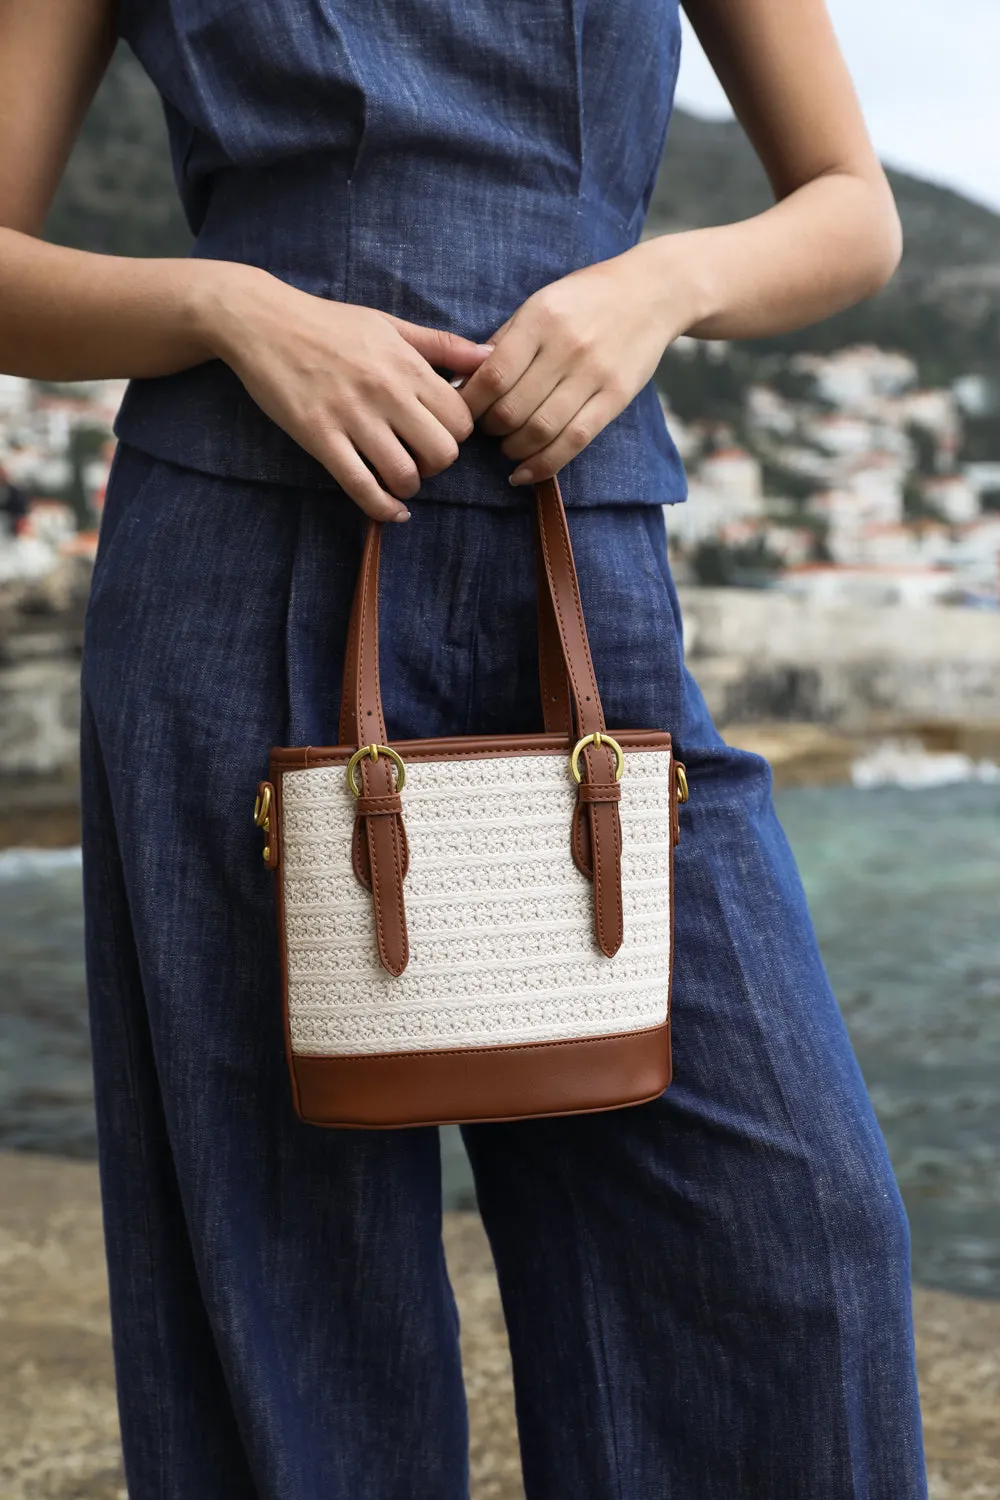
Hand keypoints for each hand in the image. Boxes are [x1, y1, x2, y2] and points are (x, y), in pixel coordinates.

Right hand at [203, 264, 494, 519]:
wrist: (262, 322)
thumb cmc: (330, 323)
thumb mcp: (390, 324)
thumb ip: (441, 345)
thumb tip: (489, 356)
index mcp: (407, 364)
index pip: (461, 420)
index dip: (457, 435)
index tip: (438, 432)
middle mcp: (385, 392)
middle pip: (442, 453)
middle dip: (436, 465)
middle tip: (419, 456)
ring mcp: (352, 417)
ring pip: (404, 475)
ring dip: (407, 486)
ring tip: (399, 476)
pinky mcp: (320, 438)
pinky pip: (361, 487)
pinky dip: (382, 508)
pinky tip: (390, 510)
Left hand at [458, 240, 690, 484]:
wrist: (652, 292)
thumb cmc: (586, 298)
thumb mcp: (540, 303)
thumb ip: (504, 342)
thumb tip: (463, 382)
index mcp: (541, 319)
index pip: (492, 376)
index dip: (470, 404)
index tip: (460, 413)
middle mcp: (567, 347)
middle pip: (513, 409)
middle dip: (489, 429)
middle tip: (487, 429)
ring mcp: (594, 374)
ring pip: (541, 431)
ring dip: (513, 449)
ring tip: (508, 446)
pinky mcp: (616, 397)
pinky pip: (574, 441)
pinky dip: (543, 465)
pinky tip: (524, 473)